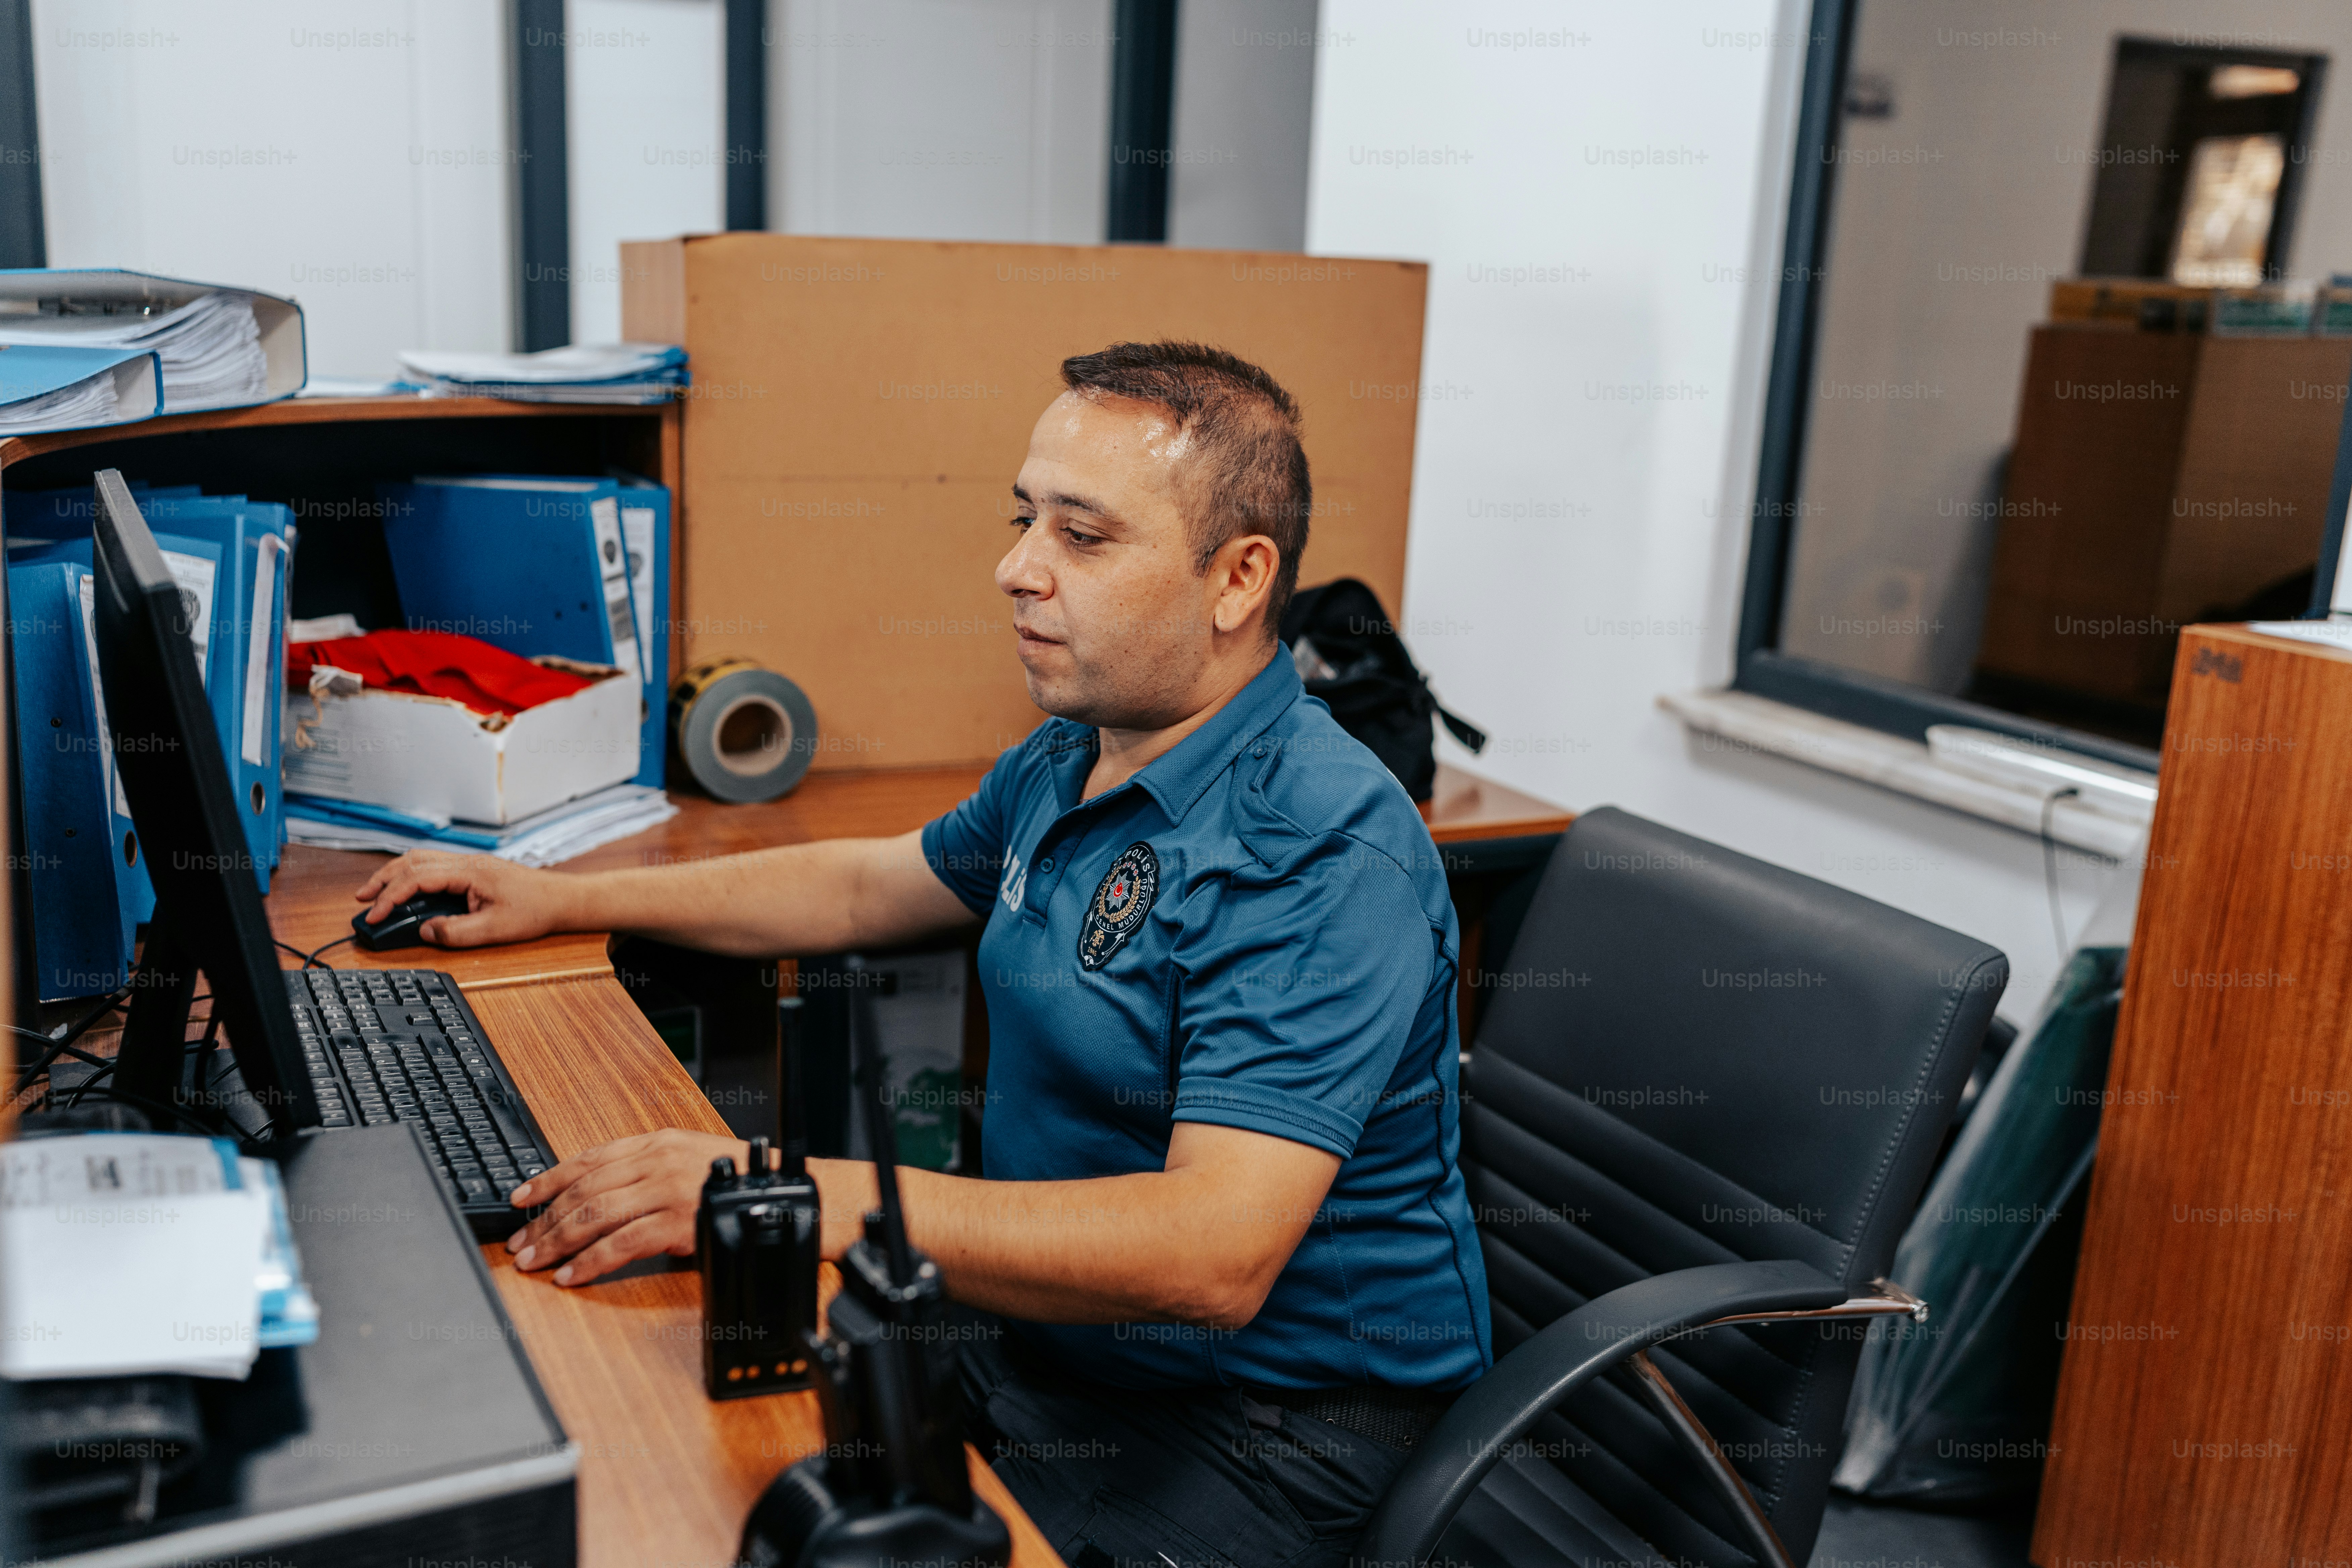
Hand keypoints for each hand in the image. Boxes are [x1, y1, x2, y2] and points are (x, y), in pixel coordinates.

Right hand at [354, 850, 575, 947]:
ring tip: (376, 894)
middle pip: (412, 861)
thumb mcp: (494, 930)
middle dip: (383, 880)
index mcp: (469, 872)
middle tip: (362, 900)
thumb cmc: (535, 910)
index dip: (390, 897)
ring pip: (421, 860)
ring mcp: (469, 864)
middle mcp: (466, 862)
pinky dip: (413, 876)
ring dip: (396, 875)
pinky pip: (434, 866)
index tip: (374, 916)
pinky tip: (407, 890)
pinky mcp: (474, 870)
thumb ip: (456, 933)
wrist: (562, 900)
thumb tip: (425, 931)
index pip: (417, 879)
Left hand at [506, 1128, 760, 1285]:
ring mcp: (666, 1190)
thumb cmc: (735, 1182)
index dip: (548, 1179)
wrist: (781, 1194)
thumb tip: (597, 1193)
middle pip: (584, 1190)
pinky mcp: (677, 1222)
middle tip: (519, 1244)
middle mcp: (656, 1162)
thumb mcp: (687, 1159)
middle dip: (544, 1219)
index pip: (588, 1159)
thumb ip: (645, 1170)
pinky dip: (591, 1262)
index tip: (520, 1199)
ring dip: (558, 1241)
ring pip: (595, 1215)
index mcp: (656, 1143)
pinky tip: (571, 1275)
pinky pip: (622, 1244)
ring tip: (533, 1262)